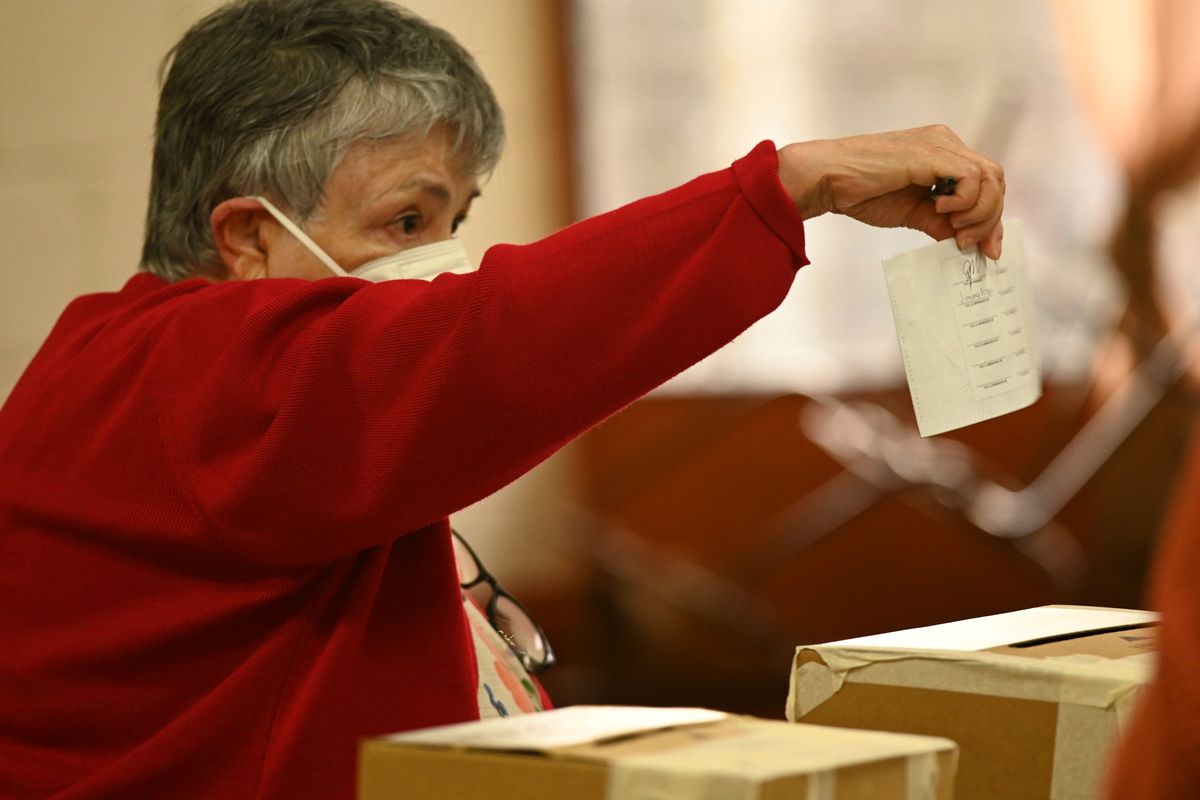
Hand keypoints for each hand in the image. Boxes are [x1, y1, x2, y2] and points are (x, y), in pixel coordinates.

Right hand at [777, 125, 1004, 258]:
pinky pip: (971, 177)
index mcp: (942, 154)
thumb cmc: (861, 192)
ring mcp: (941, 145)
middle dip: (991, 219)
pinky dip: (964, 201)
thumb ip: (940, 223)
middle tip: (972, 246)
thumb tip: (964, 242)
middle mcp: (946, 144)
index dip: (991, 217)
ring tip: (955, 230)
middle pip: (994, 180)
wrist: (829, 179)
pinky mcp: (932, 153)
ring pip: (989, 178)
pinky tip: (940, 209)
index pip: (985, 182)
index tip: (986, 249)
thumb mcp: (912, 213)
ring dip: (980, 213)